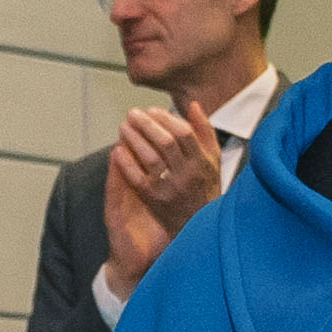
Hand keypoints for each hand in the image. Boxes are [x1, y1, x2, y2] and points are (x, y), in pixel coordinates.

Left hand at [114, 100, 226, 241]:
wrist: (198, 226)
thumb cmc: (205, 189)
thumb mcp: (214, 160)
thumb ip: (205, 131)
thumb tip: (192, 105)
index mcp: (202, 162)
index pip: (184, 132)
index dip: (166, 118)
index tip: (151, 110)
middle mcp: (188, 175)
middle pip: (166, 142)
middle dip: (146, 124)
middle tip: (132, 113)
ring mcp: (171, 189)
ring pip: (150, 158)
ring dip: (134, 140)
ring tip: (123, 127)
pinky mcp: (155, 201)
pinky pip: (138, 179)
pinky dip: (127, 163)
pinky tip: (118, 150)